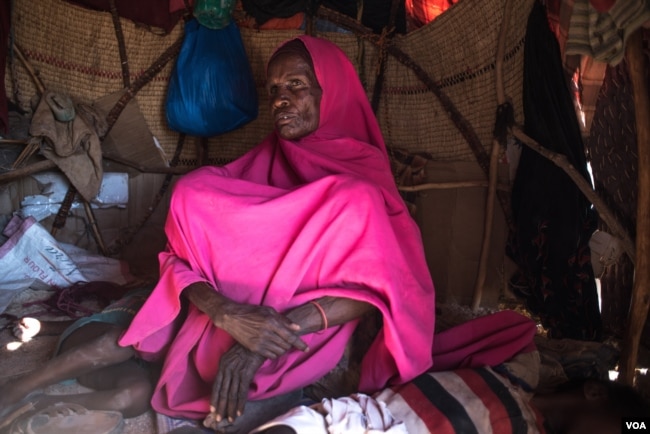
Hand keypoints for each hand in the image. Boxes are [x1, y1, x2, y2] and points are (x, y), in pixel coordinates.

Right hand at [184, 283, 308, 358]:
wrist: (232, 318)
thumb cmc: (252, 312)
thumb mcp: (269, 311)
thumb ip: (284, 320)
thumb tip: (297, 328)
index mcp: (272, 322)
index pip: (291, 337)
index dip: (300, 344)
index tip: (306, 349)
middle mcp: (267, 333)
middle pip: (286, 346)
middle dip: (290, 345)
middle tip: (289, 342)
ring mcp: (260, 342)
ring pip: (279, 352)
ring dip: (283, 349)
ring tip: (280, 344)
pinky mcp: (254, 348)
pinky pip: (270, 355)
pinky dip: (274, 353)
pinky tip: (272, 347)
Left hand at [203, 343, 264, 428]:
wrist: (260, 337)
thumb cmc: (249, 346)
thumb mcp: (234, 355)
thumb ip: (230, 367)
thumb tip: (229, 380)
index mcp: (223, 363)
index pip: (216, 385)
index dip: (214, 399)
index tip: (212, 410)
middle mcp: (227, 368)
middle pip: (222, 392)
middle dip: (221, 407)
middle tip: (218, 419)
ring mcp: (236, 370)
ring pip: (231, 394)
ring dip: (230, 408)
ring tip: (230, 419)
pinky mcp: (246, 373)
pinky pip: (242, 391)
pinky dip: (240, 403)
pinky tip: (240, 411)